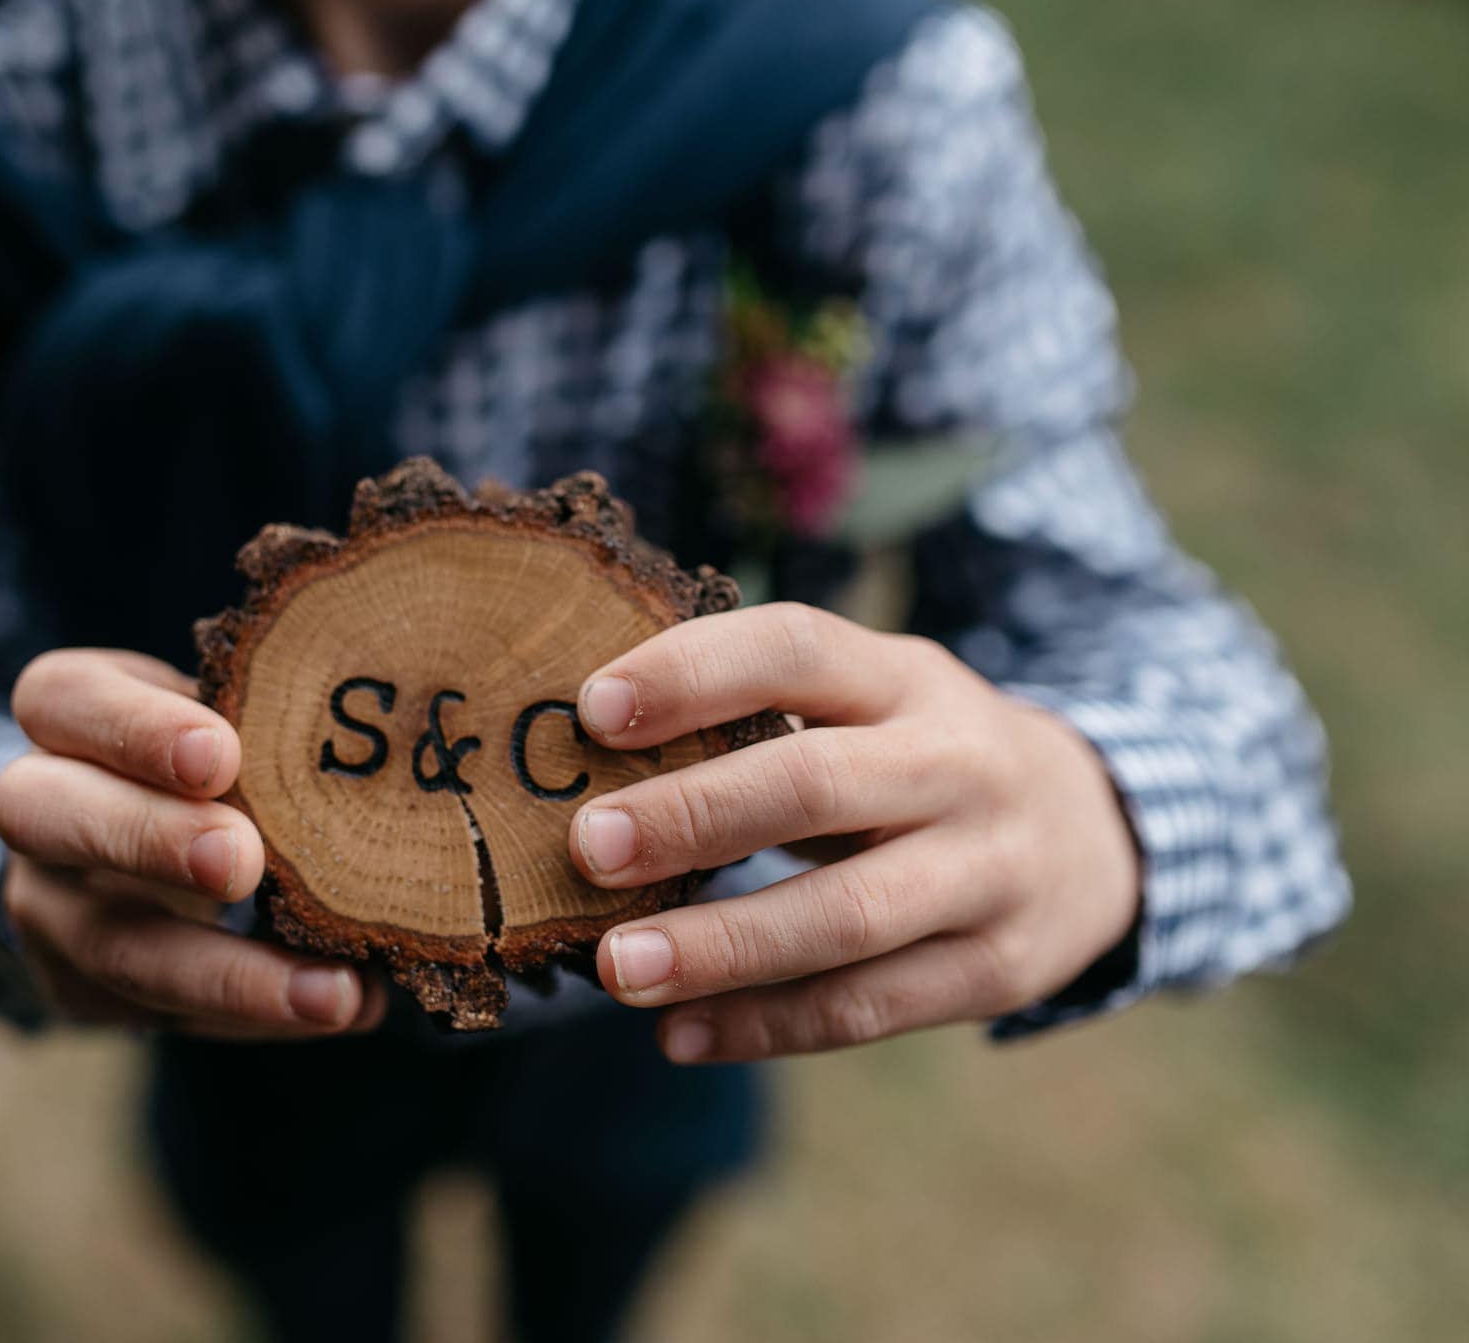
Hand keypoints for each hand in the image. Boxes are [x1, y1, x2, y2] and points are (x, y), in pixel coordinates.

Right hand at [0, 649, 385, 1037]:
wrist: (137, 837)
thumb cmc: (217, 753)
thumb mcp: (232, 712)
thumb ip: (279, 721)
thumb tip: (400, 766)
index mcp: (68, 713)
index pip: (66, 699)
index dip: (132, 727)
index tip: (220, 752)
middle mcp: (37, 807)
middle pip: (43, 814)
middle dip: (147, 838)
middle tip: (241, 862)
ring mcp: (49, 906)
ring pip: (107, 944)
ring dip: (225, 974)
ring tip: (333, 993)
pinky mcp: (80, 987)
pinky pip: (160, 1011)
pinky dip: (254, 1015)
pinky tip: (332, 1008)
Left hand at [569, 604, 1139, 1061]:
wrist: (1099, 832)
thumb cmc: (918, 758)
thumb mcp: (873, 701)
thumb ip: (763, 712)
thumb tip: (583, 750)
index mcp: (905, 678)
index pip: (797, 648)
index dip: (694, 673)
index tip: (592, 709)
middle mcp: (958, 763)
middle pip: (817, 784)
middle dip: (693, 816)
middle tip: (586, 848)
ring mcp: (989, 871)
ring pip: (847, 915)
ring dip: (722, 947)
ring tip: (616, 971)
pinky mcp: (997, 966)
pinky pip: (868, 1004)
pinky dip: (766, 1025)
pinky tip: (678, 1034)